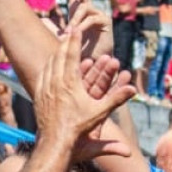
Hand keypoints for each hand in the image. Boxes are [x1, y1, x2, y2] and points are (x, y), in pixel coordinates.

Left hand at [31, 8, 133, 143]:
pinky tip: (49, 64)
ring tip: (60, 45)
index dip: (74, 41)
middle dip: (64, 42)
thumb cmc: (78, 129)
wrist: (54, 143)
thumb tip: (133, 90)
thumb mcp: (99, 114)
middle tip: (68, 31)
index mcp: (69, 83)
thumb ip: (116, 100)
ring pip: (49, 64)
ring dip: (55, 53)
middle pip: (58, 56)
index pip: (71, 55)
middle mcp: (55, 83)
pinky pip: (42, 75)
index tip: (75, 29)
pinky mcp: (38, 96)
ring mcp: (44, 89)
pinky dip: (47, 66)